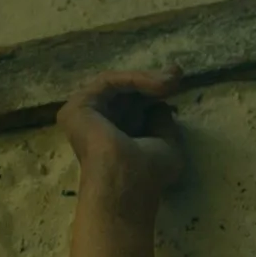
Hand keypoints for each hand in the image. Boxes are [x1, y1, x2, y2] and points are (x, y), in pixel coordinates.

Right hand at [56, 68, 185, 200]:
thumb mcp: (166, 144)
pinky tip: (158, 85)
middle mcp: (97, 123)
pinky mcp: (78, 107)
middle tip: (177, 74)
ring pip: (118, 85)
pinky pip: (109, 83)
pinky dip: (135, 80)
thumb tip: (162, 104)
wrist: (127, 182)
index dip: (155, 90)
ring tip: (171, 82)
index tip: (178, 80)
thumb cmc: (148, 174)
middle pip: (125, 92)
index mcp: (115, 134)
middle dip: (153, 80)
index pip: (133, 104)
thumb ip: (162, 122)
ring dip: (147, 79)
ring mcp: (84, 115)